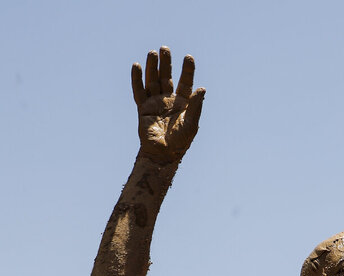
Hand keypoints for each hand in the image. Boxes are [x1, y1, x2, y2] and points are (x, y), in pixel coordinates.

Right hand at [132, 46, 205, 163]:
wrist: (163, 154)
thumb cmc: (180, 141)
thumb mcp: (191, 123)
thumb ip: (196, 105)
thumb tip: (202, 88)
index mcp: (183, 103)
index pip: (186, 82)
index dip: (187, 70)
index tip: (188, 57)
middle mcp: (169, 100)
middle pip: (167, 77)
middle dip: (166, 63)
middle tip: (165, 48)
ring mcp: (155, 103)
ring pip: (153, 81)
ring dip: (152, 67)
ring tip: (152, 53)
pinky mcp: (143, 108)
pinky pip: (139, 91)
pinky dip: (136, 79)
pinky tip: (136, 66)